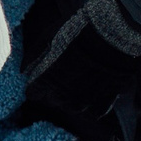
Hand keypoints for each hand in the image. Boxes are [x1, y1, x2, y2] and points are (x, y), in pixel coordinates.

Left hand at [21, 0, 140, 132]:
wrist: (117, 27)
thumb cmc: (81, 27)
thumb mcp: (51, 35)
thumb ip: (34, 56)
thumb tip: (23, 71)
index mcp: (47, 79)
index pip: (33, 93)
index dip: (37, 84)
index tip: (43, 76)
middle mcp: (64, 95)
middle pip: (52, 101)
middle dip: (54, 90)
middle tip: (65, 72)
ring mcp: (86, 100)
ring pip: (73, 109)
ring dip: (73, 98)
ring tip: (80, 80)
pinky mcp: (107, 100)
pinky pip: (95, 112)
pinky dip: (93, 104)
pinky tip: (95, 88)